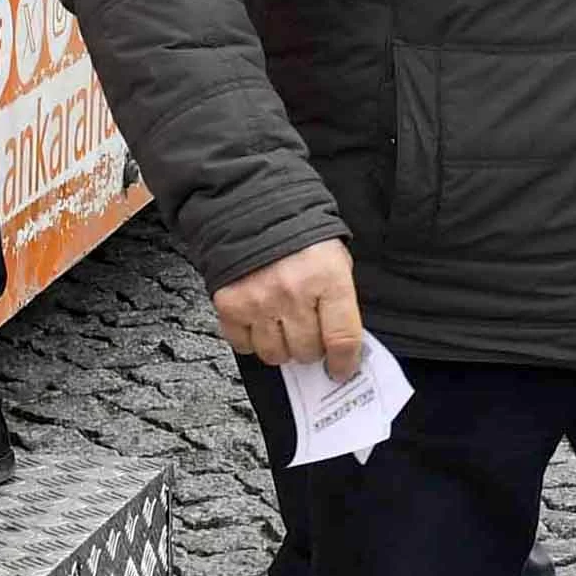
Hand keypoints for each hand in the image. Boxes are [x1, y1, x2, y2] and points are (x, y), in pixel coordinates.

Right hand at [213, 240, 366, 374]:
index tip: (342, 368)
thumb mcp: (334, 259)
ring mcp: (259, 300)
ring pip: (276, 354)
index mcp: (327, 277)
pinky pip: (243, 345)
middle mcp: (293, 292)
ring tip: (284, 324)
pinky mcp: (230, 305)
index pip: (342, 339)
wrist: (252, 207)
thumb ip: (339, 301)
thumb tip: (342, 343)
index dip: (345, 362)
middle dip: (312, 347)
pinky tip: (260, 321)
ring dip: (283, 346)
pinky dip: (252, 340)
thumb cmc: (298, 233)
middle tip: (309, 332)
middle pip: (308, 351)